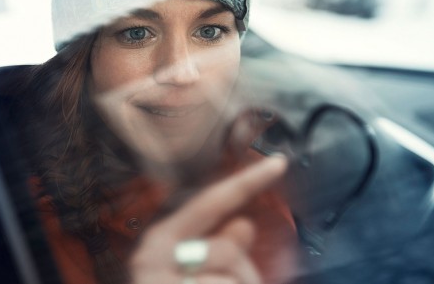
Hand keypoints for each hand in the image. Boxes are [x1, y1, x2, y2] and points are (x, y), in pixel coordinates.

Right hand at [128, 155, 287, 283]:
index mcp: (161, 239)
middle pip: (228, 250)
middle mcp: (154, 258)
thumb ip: (218, 245)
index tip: (279, 162)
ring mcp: (164, 280)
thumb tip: (245, 223)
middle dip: (243, 273)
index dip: (248, 182)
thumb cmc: (179, 283)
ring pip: (235, 282)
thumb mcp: (193, 269)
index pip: (211, 202)